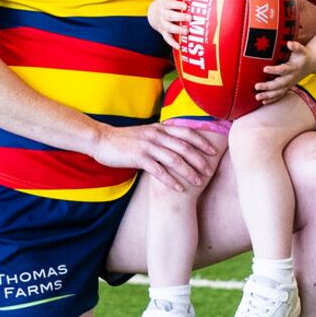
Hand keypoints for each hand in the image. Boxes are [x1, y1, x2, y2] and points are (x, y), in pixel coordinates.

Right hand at [93, 120, 218, 191]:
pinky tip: (179, 188)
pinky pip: (158, 170)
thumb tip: (176, 142)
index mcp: (160, 128)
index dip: (201, 141)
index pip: (186, 132)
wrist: (102, 140)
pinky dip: (170, 180)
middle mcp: (156, 135)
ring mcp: (148, 146)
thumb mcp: (146, 132)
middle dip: (199, 159)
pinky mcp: (138, 157)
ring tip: (198, 182)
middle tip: (210, 170)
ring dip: (188, 171)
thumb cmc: (124, 139)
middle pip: (184, 147)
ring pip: (174, 159)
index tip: (213, 151)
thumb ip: (161, 135)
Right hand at [147, 0, 187, 48]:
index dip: (177, 4)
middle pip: (171, 16)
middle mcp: (163, 14)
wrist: (153, 13)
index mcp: (165, 3)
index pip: (171, 4)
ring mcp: (163, 24)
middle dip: (180, 17)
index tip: (186, 5)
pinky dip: (173, 43)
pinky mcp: (164, 32)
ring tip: (187, 32)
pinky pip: (168, 39)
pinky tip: (180, 47)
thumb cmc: (165, 0)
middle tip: (190, 18)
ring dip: (178, 30)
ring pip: (170, 28)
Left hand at [255, 41, 314, 104]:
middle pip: (279, 84)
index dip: (274, 70)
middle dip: (268, 86)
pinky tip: (263, 102)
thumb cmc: (302, 56)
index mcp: (293, 68)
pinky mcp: (287, 88)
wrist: (309, 65)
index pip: (283, 70)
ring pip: (278, 92)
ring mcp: (289, 84)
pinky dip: (272, 99)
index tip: (265, 69)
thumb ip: (296, 47)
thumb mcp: (301, 50)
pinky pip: (280, 95)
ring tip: (257, 97)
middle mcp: (291, 78)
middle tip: (257, 86)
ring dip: (268, 95)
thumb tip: (289, 43)